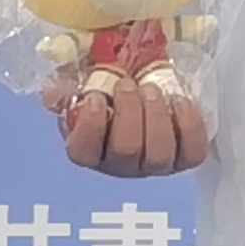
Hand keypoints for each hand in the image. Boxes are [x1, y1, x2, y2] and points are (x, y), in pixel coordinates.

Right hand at [51, 75, 207, 178]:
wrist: (147, 89)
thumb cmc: (111, 90)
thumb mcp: (84, 81)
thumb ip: (66, 85)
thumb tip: (53, 91)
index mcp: (90, 149)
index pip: (83, 153)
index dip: (90, 127)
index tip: (95, 97)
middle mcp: (122, 164)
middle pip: (125, 152)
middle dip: (128, 115)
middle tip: (128, 85)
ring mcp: (155, 165)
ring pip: (158, 155)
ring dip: (156, 118)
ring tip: (152, 89)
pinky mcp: (184, 158)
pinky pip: (191, 153)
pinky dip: (189, 127)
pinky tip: (180, 101)